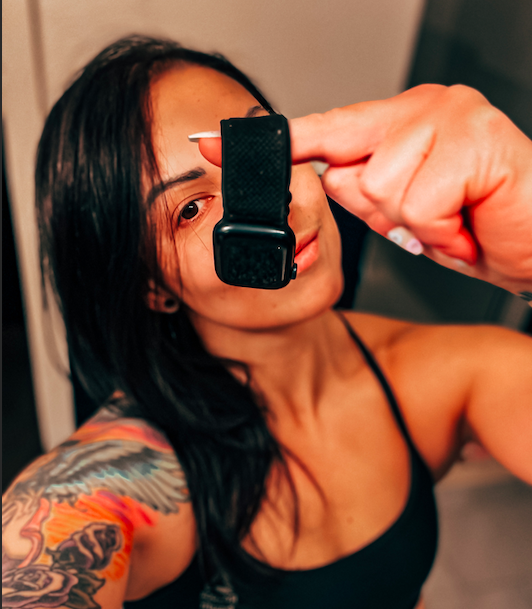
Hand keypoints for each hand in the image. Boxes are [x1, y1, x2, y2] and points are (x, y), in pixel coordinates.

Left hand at [198, 85, 531, 298]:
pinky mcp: (475, 137)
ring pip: (382, 188)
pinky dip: (442, 232)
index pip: (321, 128)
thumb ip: (361, 191)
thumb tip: (324, 177)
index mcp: (397, 123)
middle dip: (388, 216)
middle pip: (349, 172)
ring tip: (454, 222)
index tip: (209, 147)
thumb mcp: (404, 214)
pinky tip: (468, 225)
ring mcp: (450, 115)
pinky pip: (420, 202)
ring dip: (419, 227)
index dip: (269, 144)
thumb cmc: (477, 226)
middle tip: (433, 221)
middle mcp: (421, 108)